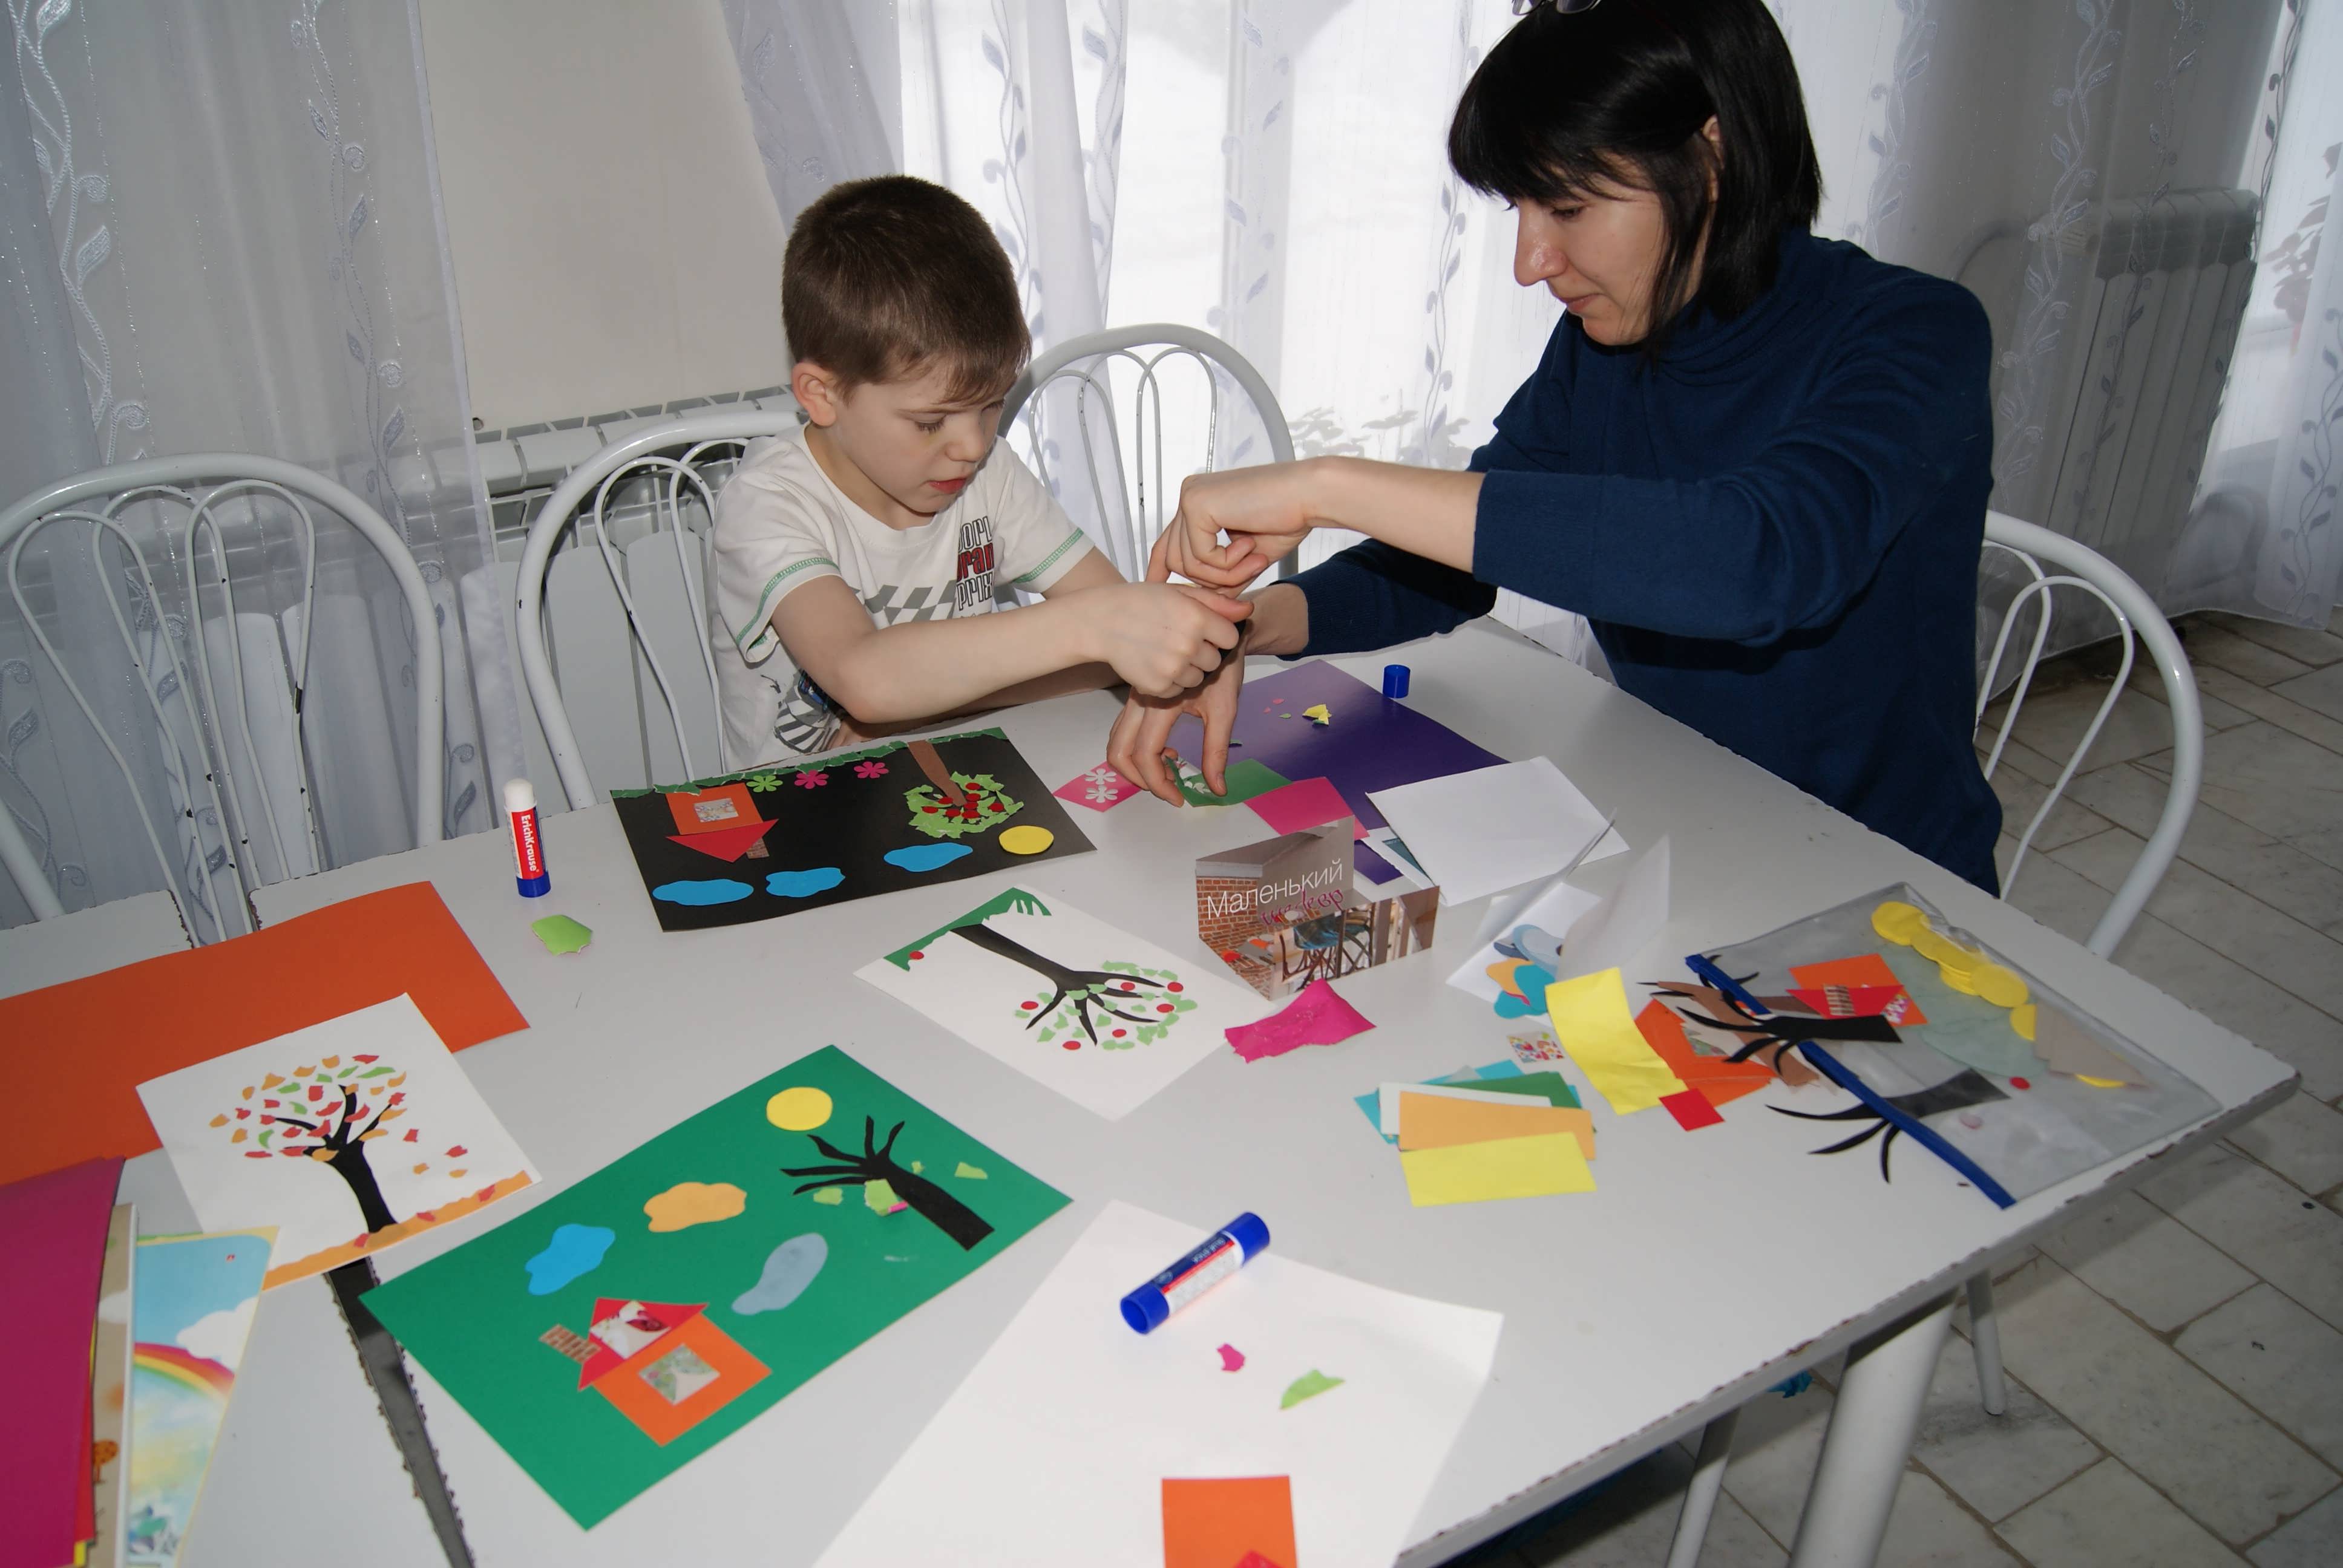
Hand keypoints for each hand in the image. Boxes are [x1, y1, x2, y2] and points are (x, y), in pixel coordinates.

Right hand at [1078, 582, 1249, 698]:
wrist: (1101, 622)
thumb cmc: (1140, 602)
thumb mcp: (1179, 593)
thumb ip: (1217, 603)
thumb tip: (1248, 611)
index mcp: (1197, 618)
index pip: (1230, 638)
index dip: (1217, 634)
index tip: (1202, 630)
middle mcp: (1189, 645)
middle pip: (1215, 661)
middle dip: (1202, 653)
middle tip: (1178, 639)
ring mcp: (1173, 669)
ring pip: (1198, 679)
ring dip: (1188, 670)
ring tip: (1165, 651)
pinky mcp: (1159, 687)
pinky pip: (1178, 691)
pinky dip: (1170, 682)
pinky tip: (1155, 663)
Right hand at [1106, 642, 1247, 805]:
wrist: (1218, 634)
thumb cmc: (1224, 667)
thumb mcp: (1225, 708)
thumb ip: (1217, 751)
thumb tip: (1217, 789)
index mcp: (1162, 702)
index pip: (1146, 754)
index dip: (1159, 784)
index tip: (1180, 798)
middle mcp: (1141, 700)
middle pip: (1118, 751)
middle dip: (1139, 780)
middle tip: (1169, 791)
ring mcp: (1136, 698)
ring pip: (1118, 741)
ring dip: (1137, 766)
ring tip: (1169, 772)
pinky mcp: (1138, 698)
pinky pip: (1126, 731)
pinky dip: (1139, 751)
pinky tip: (1166, 752)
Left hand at [1148, 463, 1319, 589]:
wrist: (1310, 495)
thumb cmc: (1287, 519)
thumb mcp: (1246, 557)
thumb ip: (1222, 575)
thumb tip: (1203, 602)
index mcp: (1199, 502)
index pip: (1167, 542)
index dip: (1159, 569)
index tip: (1156, 587)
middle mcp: (1190, 497)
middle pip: (1174, 559)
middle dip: (1210, 580)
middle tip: (1250, 571)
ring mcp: (1190, 498)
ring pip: (1187, 563)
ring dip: (1225, 574)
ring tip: (1255, 559)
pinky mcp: (1197, 504)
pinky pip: (1200, 557)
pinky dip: (1228, 564)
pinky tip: (1251, 546)